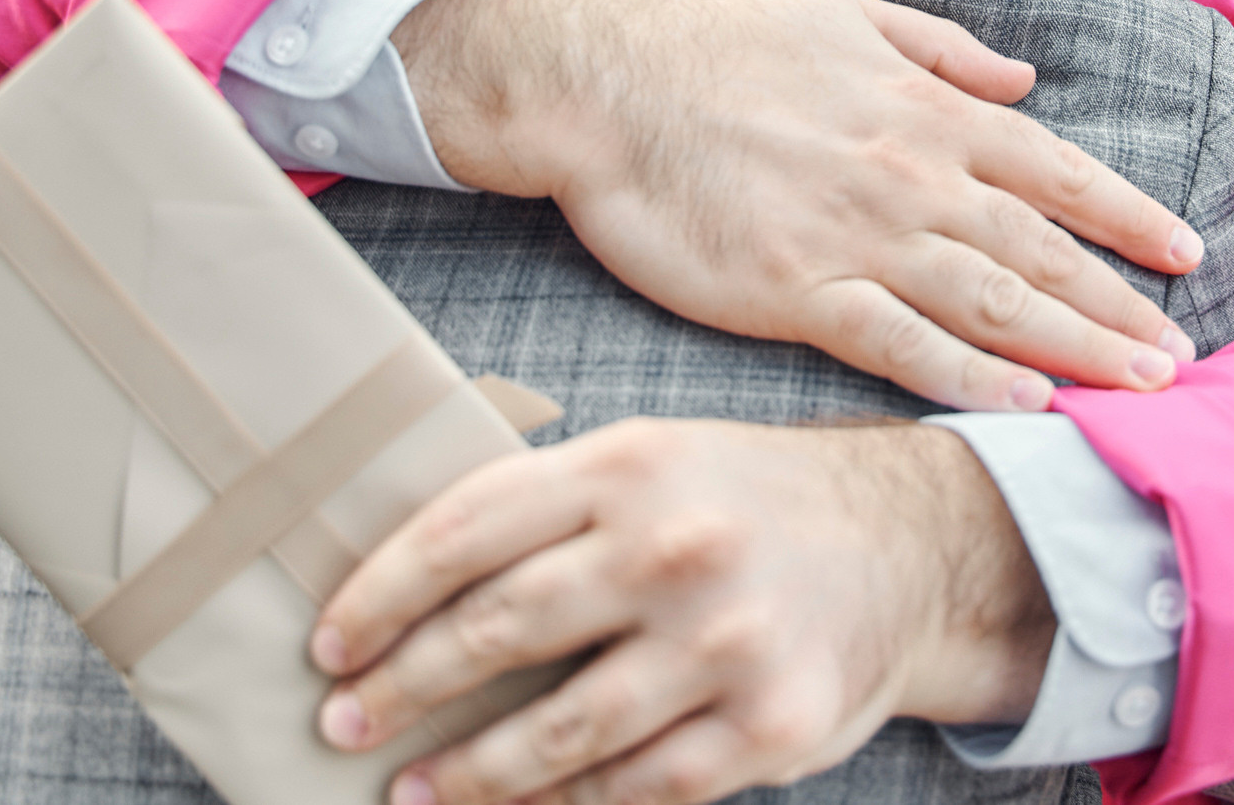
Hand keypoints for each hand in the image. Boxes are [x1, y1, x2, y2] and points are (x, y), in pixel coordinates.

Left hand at [309, 418, 1053, 804]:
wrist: (902, 545)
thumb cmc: (744, 503)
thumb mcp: (655, 460)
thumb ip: (552, 506)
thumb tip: (408, 584)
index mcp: (631, 463)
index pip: (470, 529)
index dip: (384, 593)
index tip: (331, 642)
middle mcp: (676, 545)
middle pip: (501, 629)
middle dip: (404, 685)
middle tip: (343, 721)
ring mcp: (726, 640)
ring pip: (559, 729)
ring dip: (466, 772)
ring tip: (406, 788)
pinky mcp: (768, 725)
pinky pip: (636, 786)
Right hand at [392, 0, 1198, 410]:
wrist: (611, 85)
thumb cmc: (723, 46)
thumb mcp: (846, 12)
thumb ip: (943, 47)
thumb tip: (1026, 77)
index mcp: (928, 109)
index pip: (1058, 170)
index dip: (1128, 215)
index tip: (1185, 254)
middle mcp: (913, 175)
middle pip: (1042, 252)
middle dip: (1122, 305)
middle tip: (1185, 356)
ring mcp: (860, 236)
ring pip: (995, 304)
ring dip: (1078, 348)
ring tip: (1142, 387)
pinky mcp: (798, 291)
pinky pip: (904, 344)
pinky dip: (974, 376)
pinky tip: (1028, 405)